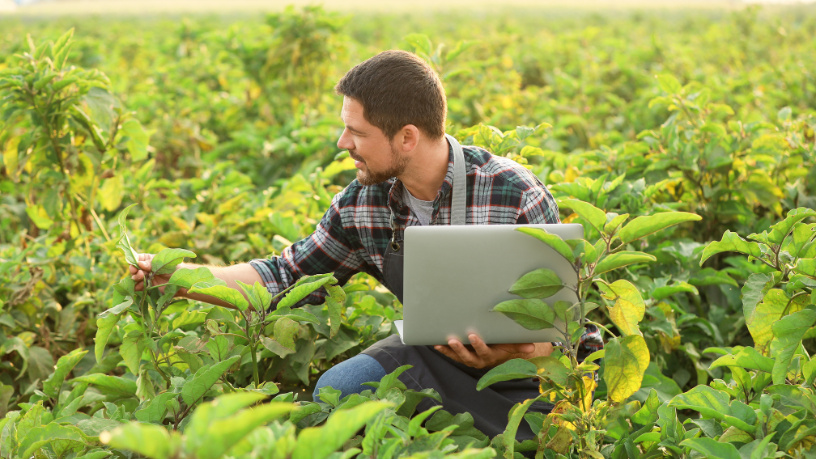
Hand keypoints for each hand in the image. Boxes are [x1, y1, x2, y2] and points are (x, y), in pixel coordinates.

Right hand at [129, 253, 178, 294]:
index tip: (135, 266)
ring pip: (134, 278)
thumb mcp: (164, 264)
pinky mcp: (147, 287)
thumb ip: (152, 263)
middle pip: (134, 269)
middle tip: (141, 274)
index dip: (133, 262)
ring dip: (136, 279)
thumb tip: (139, 263)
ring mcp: (146, 278)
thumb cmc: (175, 268)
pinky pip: (138, 287)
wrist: (181, 282)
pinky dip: (137, 287)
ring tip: (142, 279)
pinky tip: (142, 286)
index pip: (137, 259)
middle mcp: (145, 268)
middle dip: (135, 271)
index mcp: (148, 259)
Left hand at [434, 334, 552, 368]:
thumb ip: (521, 345)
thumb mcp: (513, 346)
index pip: (484, 352)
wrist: (499, 353)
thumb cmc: (505, 346)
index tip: (473, 335)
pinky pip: (451, 355)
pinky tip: (435, 344)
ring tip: (440, 343)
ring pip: (458, 357)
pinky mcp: (461, 357)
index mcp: (490, 357)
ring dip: (449, 351)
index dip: (478, 345)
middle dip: (460, 349)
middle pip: (468, 357)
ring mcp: (469, 359)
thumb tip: (532, 347)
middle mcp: (478, 360)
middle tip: (453, 340)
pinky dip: (444, 350)